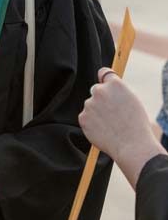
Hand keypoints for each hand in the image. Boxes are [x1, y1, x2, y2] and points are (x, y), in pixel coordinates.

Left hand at [79, 68, 165, 187]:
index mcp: (115, 85)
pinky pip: (87, 118)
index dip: (104, 78)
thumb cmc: (136, 125)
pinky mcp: (83, 117)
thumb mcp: (132, 101)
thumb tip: (108, 88)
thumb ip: (118, 92)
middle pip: (97, 90)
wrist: (132, 146)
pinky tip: (104, 130)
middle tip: (113, 113)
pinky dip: (93, 123)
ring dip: (97, 113)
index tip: (104, 82)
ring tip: (112, 125)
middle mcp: (99, 91)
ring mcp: (89, 104)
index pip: (104, 73)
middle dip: (102, 99)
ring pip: (92, 106)